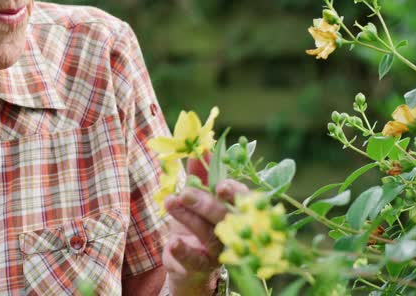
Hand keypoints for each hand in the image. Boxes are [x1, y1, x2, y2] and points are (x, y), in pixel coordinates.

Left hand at [162, 179, 248, 294]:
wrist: (187, 263)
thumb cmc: (196, 222)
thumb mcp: (197, 197)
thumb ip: (199, 174)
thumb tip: (200, 147)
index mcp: (235, 211)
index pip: (244, 201)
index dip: (235, 193)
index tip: (221, 185)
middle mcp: (232, 232)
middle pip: (225, 217)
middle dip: (206, 203)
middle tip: (185, 193)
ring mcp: (218, 251)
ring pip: (208, 234)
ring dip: (189, 218)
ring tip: (171, 201)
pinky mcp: (201, 267)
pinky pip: (195, 260)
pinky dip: (184, 251)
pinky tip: (174, 242)